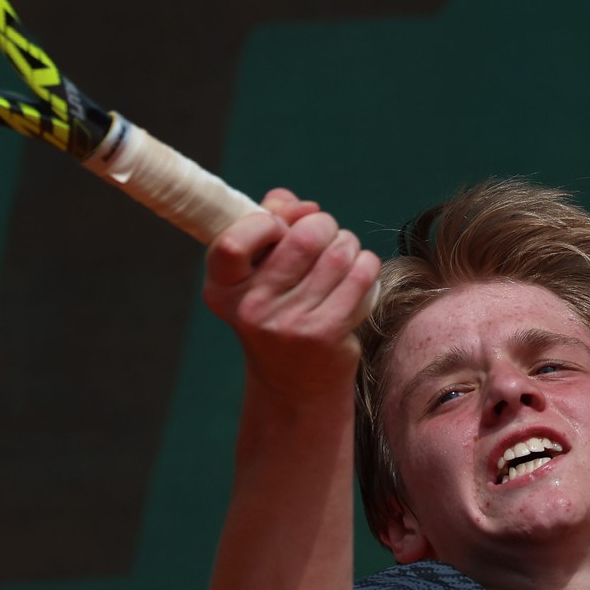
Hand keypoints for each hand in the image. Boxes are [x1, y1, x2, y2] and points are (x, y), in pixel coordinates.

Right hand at [203, 188, 380, 399]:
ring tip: (344, 255)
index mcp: (222, 288)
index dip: (266, 222)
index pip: (232, 242)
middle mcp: (250, 308)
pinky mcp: (324, 333)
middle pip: (302, 238)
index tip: (280, 227)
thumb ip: (270, 224)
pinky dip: (366, 265)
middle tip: (326, 236)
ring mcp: (287, 324)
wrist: (295, 385)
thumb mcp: (259, 273)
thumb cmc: (279, 313)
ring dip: (348, 244)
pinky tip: (360, 273)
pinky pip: (360, 275)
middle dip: (323, 225)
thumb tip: (298, 205)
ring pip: (338, 253)